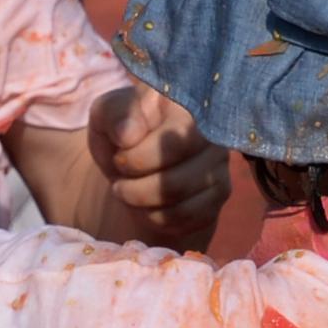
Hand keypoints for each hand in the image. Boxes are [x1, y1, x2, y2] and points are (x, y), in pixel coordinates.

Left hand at [86, 83, 230, 245]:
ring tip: (128, 192)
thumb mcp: (107, 112)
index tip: (119, 158)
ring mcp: (220, 168)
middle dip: (136, 189)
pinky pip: (186, 220)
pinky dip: (156, 218)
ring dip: (143, 205)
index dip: (140, 159)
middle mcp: (213, 137)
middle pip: (176, 183)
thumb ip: (116, 114)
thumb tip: (130, 134)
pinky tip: (146, 205)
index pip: (175, 143)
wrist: (138, 157)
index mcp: (188, 107)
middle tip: (119, 183)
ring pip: (180, 206)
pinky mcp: (218, 196)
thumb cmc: (124, 128)